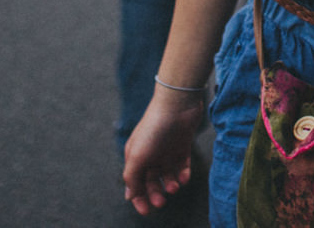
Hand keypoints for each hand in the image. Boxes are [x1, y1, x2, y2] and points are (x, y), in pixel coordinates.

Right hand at [122, 87, 204, 215]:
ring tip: (174, 186)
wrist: (178, 103)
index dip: (139, 198)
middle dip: (155, 194)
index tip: (146, 211)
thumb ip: (132, 177)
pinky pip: (182, 166)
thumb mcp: (137, 155)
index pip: (135, 182)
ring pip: (168, 175)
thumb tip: (130, 196)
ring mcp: (166, 150)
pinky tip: (183, 177)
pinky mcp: (182, 146)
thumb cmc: (154, 128)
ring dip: (170, 185)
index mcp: (135, 155)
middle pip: (151, 182)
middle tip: (162, 202)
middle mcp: (150, 154)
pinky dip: (183, 175)